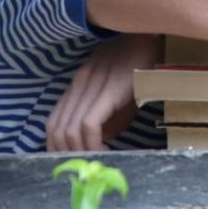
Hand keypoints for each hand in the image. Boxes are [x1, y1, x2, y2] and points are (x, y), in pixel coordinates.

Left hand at [44, 33, 161, 152]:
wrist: (153, 39)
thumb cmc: (140, 66)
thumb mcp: (118, 95)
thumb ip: (105, 118)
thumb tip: (97, 141)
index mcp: (77, 86)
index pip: (54, 123)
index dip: (57, 148)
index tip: (75, 164)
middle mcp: (78, 86)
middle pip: (56, 130)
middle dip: (67, 156)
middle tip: (85, 169)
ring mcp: (90, 87)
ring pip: (68, 131)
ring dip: (81, 152)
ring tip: (97, 161)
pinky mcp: (106, 91)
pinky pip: (88, 125)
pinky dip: (93, 144)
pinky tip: (106, 150)